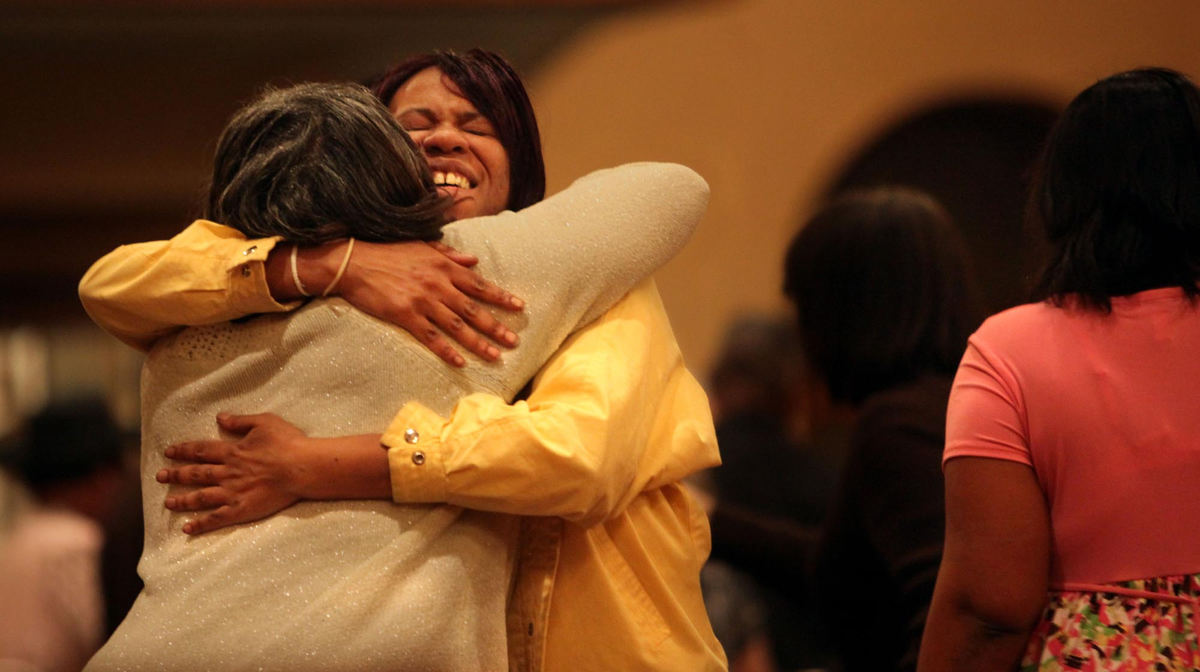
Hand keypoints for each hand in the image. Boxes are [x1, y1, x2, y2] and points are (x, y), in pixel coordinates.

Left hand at [157, 413, 311, 534]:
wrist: (302, 468)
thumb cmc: (288, 443)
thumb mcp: (264, 422)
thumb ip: (240, 421)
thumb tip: (220, 417)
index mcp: (232, 451)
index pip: (201, 450)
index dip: (183, 450)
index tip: (169, 452)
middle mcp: (227, 473)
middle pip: (196, 474)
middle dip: (176, 475)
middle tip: (160, 476)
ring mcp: (232, 493)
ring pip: (201, 497)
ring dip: (182, 500)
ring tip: (168, 503)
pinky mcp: (241, 510)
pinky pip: (216, 519)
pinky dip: (200, 524)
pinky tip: (187, 529)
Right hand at [338, 240, 524, 366]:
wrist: (354, 262)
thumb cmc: (388, 253)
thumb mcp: (422, 247)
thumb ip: (450, 255)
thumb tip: (474, 259)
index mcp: (444, 267)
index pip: (479, 284)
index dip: (500, 296)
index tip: (519, 307)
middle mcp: (438, 285)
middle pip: (473, 310)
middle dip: (496, 327)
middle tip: (514, 341)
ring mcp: (422, 302)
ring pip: (457, 326)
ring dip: (478, 343)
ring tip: (495, 356)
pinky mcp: (405, 316)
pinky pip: (431, 337)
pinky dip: (447, 350)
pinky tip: (460, 362)